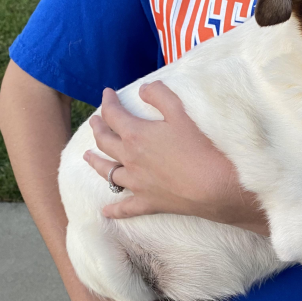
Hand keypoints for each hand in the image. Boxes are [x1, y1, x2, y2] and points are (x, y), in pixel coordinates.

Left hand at [84, 82, 265, 230]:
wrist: (213, 186)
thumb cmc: (199, 148)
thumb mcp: (181, 113)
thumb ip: (160, 96)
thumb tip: (143, 89)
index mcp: (135, 135)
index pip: (113, 114)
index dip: (108, 101)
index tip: (107, 93)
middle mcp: (129, 159)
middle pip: (104, 141)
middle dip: (97, 128)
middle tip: (94, 121)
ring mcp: (136, 183)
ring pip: (107, 172)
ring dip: (95, 162)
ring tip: (87, 156)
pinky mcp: (147, 202)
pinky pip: (125, 208)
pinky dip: (114, 210)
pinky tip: (106, 211)